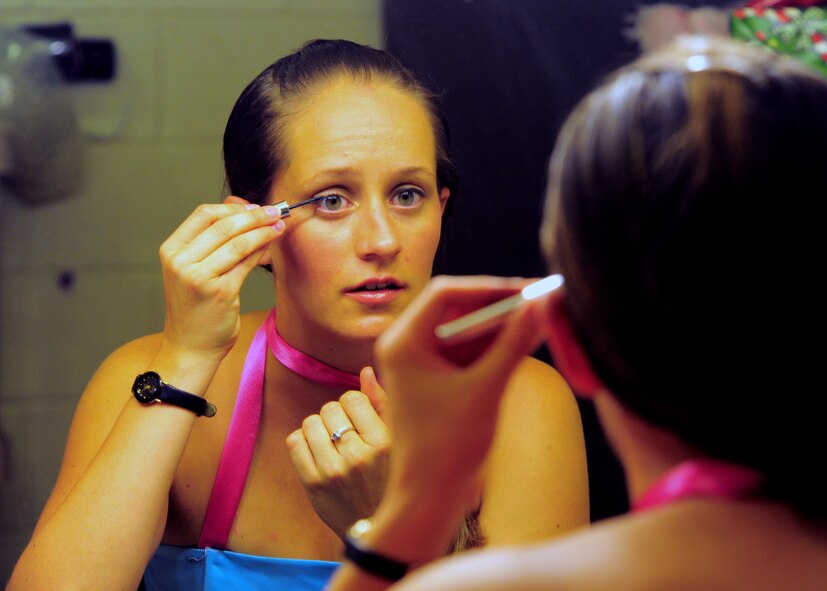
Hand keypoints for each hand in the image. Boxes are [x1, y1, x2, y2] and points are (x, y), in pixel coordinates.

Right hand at [157, 200, 283, 365]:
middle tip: (276, 211)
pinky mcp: (220, 292)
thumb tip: (240, 207)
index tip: (255, 206)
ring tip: (279, 226)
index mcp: (171, 250)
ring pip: (238, 242)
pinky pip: (246, 263)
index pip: (204, 214)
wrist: (191, 347)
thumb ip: (214, 240)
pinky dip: (262, 251)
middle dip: (254, 215)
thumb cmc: (196, 308)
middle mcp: (181, 261)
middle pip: (223, 225)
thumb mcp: (194, 269)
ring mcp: (199, 277)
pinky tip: (272, 246)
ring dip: (263, 230)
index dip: (233, 208)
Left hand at [286, 367, 390, 538]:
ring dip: (318, 428)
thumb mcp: (399, 444)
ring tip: (330, 442)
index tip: (358, 419)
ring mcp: (334, 472)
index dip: (353, 404)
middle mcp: (359, 456)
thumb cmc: (392, 481)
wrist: (379, 530)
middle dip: (335, 416)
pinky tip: (316, 451)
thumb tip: (364, 372)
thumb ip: (383, 405)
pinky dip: (302, 442)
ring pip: (310, 423)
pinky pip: (294, 443)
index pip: (352, 399)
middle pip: (329, 408)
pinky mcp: (314, 485)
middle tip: (345, 433)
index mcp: (384, 442)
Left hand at [375, 276, 545, 503]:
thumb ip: (513, 345)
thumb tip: (540, 307)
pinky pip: (466, 350)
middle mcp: (406, 345)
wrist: (429, 495)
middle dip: (498, 305)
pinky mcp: (435, 377)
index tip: (526, 291)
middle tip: (539, 300)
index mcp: (403, 342)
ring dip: (500, 325)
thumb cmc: (447, 446)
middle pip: (456, 307)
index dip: (489, 288)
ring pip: (464, 329)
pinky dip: (494, 346)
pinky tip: (526, 340)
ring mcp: (420, 361)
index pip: (445, 294)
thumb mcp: (485, 389)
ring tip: (540, 317)